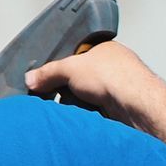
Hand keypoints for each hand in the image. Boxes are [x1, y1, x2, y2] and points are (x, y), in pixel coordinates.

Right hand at [24, 41, 164, 127]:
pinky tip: (81, 115)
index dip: (61, 66)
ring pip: (85, 95)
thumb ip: (48, 72)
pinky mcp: (118, 106)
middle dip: (66, 87)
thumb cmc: (113, 76)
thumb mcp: (70, 68)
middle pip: (79, 77)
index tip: (46, 77)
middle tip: (53, 93)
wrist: (136, 104)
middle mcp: (112, 66)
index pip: (76, 56)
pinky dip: (85, 114)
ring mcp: (117, 87)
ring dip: (75, 102)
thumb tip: (30, 79)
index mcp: (105, 49)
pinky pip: (93, 110)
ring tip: (68, 106)